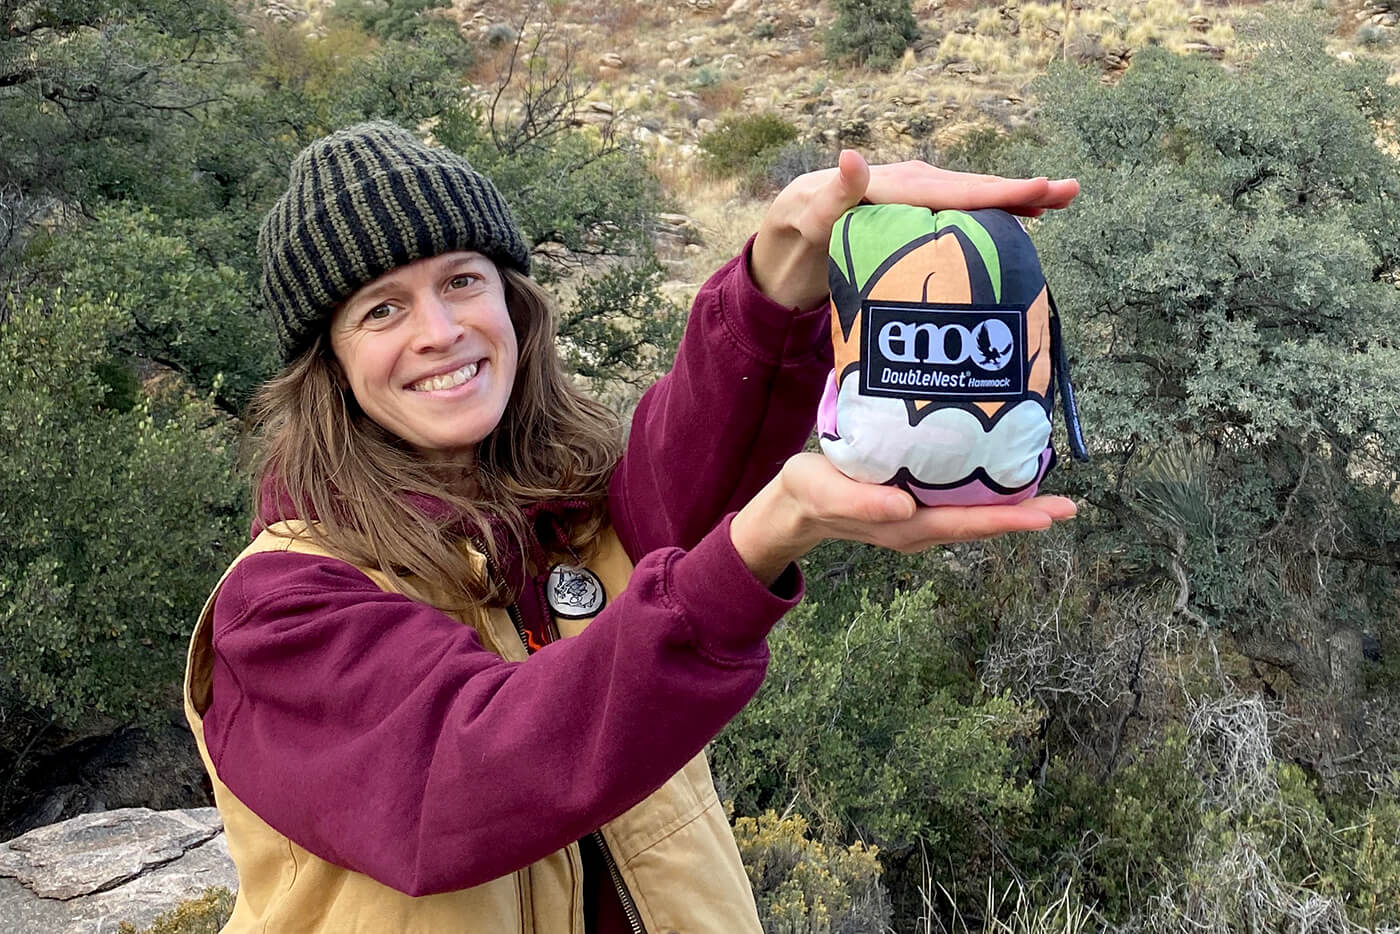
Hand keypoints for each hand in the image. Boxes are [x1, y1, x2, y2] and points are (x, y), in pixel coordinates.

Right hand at [730, 453, 1076, 585]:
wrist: (794, 504)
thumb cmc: (809, 492)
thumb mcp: (825, 492)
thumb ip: (862, 502)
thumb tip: (906, 507)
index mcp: (904, 527)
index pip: (965, 524)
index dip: (1008, 519)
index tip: (1046, 516)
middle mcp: (920, 527)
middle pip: (981, 524)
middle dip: (1025, 516)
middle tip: (1069, 506)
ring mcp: (919, 520)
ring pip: (974, 516)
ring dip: (1012, 508)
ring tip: (1051, 497)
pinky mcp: (915, 506)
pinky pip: (960, 504)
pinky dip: (987, 495)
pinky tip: (1005, 480)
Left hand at [750, 150, 1079, 309]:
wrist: (795, 231)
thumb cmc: (803, 225)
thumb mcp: (813, 213)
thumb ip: (836, 191)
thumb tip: (852, 157)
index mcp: (900, 186)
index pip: (957, 190)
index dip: (1000, 192)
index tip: (1039, 190)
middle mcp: (917, 185)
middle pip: (977, 190)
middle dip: (1025, 190)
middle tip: (1072, 191)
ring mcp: (922, 199)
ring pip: (977, 199)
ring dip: (1018, 200)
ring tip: (1060, 202)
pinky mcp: (922, 216)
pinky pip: (965, 212)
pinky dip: (996, 213)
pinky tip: (1022, 222)